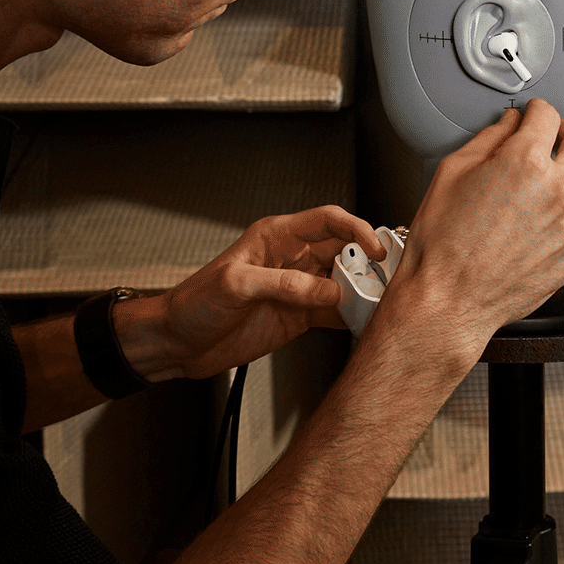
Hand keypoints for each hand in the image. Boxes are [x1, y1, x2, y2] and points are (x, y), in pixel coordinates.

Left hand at [119, 206, 383, 380]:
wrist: (176, 342)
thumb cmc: (194, 303)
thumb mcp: (237, 286)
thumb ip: (285, 284)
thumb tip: (327, 289)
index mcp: (277, 238)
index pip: (328, 221)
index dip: (356, 229)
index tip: (374, 247)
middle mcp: (292, 260)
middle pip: (343, 251)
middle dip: (368, 261)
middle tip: (387, 278)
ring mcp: (297, 289)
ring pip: (343, 282)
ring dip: (363, 291)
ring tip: (381, 302)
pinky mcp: (298, 317)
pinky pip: (333, 313)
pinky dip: (351, 317)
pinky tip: (363, 322)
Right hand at [380, 99, 563, 355]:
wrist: (449, 300)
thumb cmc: (442, 244)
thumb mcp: (452, 172)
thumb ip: (489, 139)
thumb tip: (509, 126)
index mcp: (526, 163)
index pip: (549, 116)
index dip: (537, 112)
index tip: (533, 116)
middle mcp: (558, 191)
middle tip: (549, 139)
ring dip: (558, 185)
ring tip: (524, 203)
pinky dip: (557, 224)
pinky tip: (527, 234)